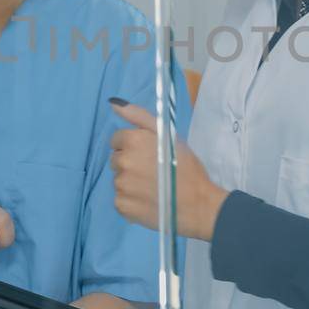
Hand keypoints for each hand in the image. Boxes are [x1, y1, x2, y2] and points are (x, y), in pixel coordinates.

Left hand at [109, 100, 227, 240]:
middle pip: (116, 159)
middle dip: (130, 162)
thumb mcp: (167, 135)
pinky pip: (120, 199)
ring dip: (130, 182)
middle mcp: (122, 162)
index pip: (117, 139)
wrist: (197, 204)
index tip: (147, 154)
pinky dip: (131, 200)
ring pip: (119, 179)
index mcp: (132, 141)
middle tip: (151, 171)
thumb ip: (138, 116)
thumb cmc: (186, 167)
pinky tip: (147, 200)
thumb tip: (112, 103)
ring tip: (152, 187)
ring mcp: (120, 186)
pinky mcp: (121, 205)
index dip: (132, 145)